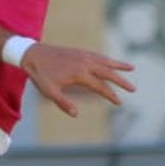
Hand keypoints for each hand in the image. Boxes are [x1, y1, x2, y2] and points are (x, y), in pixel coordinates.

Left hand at [21, 43, 136, 116]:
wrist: (31, 54)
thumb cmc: (40, 74)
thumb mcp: (49, 91)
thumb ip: (63, 103)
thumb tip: (76, 114)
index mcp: (79, 73)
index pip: (100, 86)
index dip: (111, 95)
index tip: (119, 102)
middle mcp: (84, 63)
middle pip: (108, 72)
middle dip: (121, 81)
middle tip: (133, 89)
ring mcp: (82, 55)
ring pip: (105, 60)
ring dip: (118, 65)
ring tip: (131, 68)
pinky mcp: (78, 51)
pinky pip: (97, 55)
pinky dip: (106, 58)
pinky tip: (110, 61)